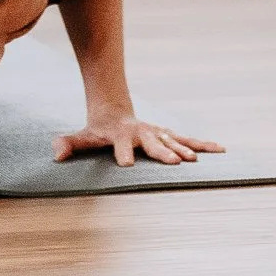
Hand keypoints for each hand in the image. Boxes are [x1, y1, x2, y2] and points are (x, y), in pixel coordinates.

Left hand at [53, 116, 224, 167]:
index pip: (122, 145)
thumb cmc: (97, 130)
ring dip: (186, 149)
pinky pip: (187, 140)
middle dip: (163, 152)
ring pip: (173, 141)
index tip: (127, 164)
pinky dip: (203, 144)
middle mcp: (142, 133)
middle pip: (153, 143)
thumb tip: (56, 154)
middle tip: (175, 162)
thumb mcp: (82, 137)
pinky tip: (220, 149)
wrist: (114, 111)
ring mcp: (157, 133)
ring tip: (197, 159)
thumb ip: (69, 144)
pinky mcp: (167, 135)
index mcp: (121, 136)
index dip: (124, 154)